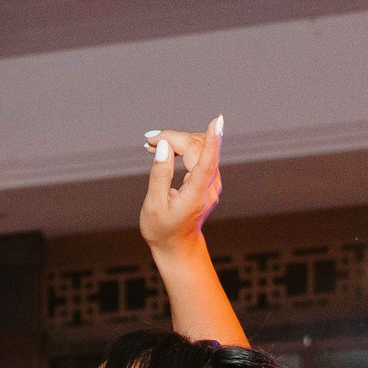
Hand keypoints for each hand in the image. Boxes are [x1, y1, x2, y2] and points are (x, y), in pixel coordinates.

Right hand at [140, 117, 224, 257]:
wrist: (177, 247)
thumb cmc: (162, 230)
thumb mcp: (154, 205)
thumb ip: (159, 175)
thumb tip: (165, 147)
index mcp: (196, 194)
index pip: (207, 162)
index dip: (212, 140)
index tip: (218, 121)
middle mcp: (210, 187)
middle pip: (197, 148)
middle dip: (174, 138)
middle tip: (149, 141)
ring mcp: (212, 183)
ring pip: (200, 149)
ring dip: (177, 141)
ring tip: (152, 145)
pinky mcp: (209, 180)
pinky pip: (200, 156)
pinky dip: (182, 149)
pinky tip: (165, 151)